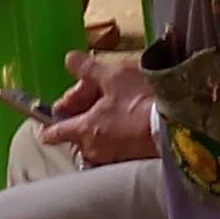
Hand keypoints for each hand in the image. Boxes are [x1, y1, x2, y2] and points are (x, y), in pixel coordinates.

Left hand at [39, 50, 155, 164]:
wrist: (177, 125)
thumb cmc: (142, 100)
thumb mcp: (113, 76)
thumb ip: (87, 69)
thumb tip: (68, 59)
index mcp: (84, 129)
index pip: (56, 132)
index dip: (47, 127)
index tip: (42, 128)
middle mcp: (94, 148)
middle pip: (76, 135)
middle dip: (79, 116)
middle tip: (91, 95)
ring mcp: (113, 157)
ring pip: (95, 141)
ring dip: (97, 124)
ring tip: (110, 103)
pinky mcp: (131, 159)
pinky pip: (113, 146)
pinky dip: (113, 133)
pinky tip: (125, 117)